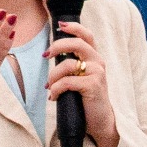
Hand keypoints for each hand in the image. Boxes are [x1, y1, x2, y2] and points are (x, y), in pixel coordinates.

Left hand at [48, 20, 118, 146]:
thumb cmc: (86, 100)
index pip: (87, 35)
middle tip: (45, 55)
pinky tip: (53, 97)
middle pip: (77, 43)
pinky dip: (56, 89)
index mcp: (94, 58)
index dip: (74, 27)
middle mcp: (98, 62)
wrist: (100, 121)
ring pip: (67, 65)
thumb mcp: (80, 78)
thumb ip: (71, 65)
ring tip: (49, 87)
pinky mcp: (93, 86)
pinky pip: (67, 82)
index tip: (60, 25)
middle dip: (57, 46)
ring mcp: (97, 73)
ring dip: (53, 76)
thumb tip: (50, 54)